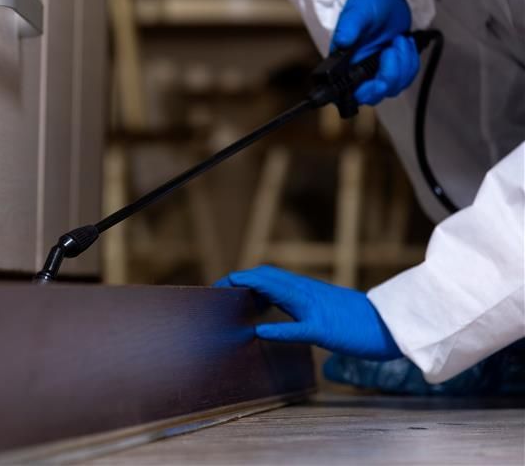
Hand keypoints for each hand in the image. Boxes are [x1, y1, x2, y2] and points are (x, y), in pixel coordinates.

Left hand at [214, 265, 402, 360]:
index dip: (244, 277)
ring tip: (227, 294)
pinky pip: (297, 328)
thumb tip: (273, 314)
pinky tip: (259, 332)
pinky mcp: (325, 329)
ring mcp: (316, 309)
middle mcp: (307, 293)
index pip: (269, 276)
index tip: (224, 286)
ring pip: (278, 292)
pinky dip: (277, 329)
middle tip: (216, 288)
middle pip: (266, 277)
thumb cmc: (358, 321)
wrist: (391, 325)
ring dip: (251, 290)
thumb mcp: (323, 308)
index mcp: (306, 289)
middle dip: (238, 280)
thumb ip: (298, 307)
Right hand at [332, 0, 419, 105]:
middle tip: (391, 50)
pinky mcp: (393, 66)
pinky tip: (405, 43)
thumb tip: (342, 41)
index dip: (366, 92)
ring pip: (394, 86)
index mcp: (346, 62)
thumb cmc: (368, 0)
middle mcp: (359, 70)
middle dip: (390, 76)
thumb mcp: (358, 11)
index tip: (378, 82)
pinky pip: (406, 77)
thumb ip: (349, 26)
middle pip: (376, 94)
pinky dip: (411, 61)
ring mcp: (377, 70)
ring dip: (403, 64)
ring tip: (399, 40)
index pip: (351, 92)